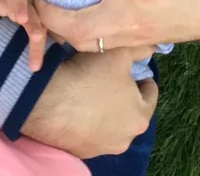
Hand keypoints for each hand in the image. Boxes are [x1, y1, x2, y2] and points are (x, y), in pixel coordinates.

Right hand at [0, 0, 46, 72]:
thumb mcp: (30, 11)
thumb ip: (39, 27)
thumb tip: (61, 45)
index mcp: (34, 12)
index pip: (40, 30)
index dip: (38, 49)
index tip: (35, 69)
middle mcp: (25, 4)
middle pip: (32, 16)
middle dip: (34, 26)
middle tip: (37, 36)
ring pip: (15, 1)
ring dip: (19, 8)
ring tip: (22, 17)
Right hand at [21, 46, 157, 157]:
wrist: (48, 102)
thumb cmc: (90, 76)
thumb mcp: (119, 53)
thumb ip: (139, 50)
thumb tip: (150, 47)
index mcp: (140, 117)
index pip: (150, 92)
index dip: (140, 74)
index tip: (129, 65)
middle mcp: (126, 139)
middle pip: (130, 109)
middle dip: (123, 92)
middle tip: (108, 74)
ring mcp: (102, 148)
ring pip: (110, 122)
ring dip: (105, 107)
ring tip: (90, 88)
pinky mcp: (81, 151)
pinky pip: (91, 130)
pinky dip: (88, 118)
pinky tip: (76, 104)